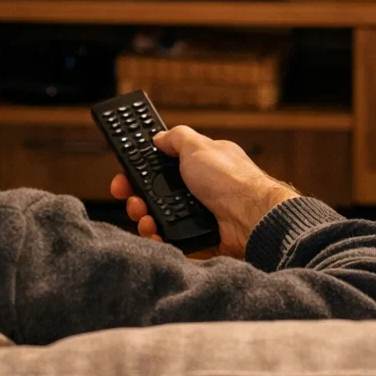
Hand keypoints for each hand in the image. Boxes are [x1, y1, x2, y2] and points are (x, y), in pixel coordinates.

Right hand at [109, 125, 297, 258]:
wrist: (251, 218)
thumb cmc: (230, 180)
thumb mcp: (198, 146)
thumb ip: (176, 137)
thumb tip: (159, 137)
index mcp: (198, 165)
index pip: (161, 166)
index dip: (140, 170)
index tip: (124, 175)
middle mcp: (197, 189)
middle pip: (156, 194)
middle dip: (137, 197)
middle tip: (130, 198)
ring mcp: (197, 214)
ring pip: (159, 217)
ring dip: (144, 217)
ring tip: (144, 218)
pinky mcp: (198, 236)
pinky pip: (171, 238)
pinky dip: (159, 237)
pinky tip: (155, 233)